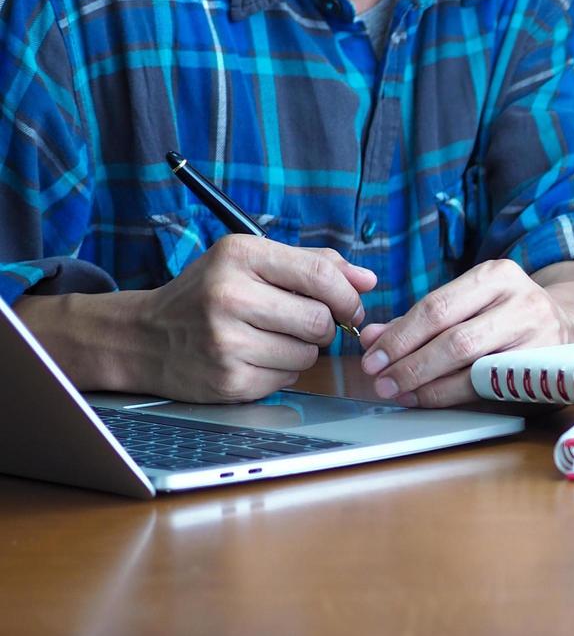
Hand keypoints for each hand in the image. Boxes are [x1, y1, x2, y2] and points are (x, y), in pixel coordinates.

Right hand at [139, 235, 373, 401]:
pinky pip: (287, 379)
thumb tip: (368, 279)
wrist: (143, 336)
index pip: (321, 275)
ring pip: (308, 354)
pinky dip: (281, 371)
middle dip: (324, 326)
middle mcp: (229, 295)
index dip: (348, 295)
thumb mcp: (251, 261)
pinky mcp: (228, 380)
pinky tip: (253, 358)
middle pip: (320, 320)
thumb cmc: (207, 293)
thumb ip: (314, 264)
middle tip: (303, 323)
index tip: (351, 306)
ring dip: (302, 350)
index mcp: (240, 255)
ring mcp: (226, 341)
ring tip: (269, 338)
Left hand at [358, 259, 573, 407]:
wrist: (570, 325)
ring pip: (472, 364)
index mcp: (496, 275)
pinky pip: (487, 386)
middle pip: (454, 337)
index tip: (372, 356)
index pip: (437, 306)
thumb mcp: (468, 303)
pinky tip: (428, 397)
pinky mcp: (542, 367)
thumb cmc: (506, 314)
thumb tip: (370, 338)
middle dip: (409, 362)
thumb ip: (420, 319)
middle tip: (380, 380)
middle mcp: (521, 301)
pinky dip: (452, 394)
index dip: (400, 335)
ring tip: (399, 391)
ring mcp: (538, 336)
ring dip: (427, 382)